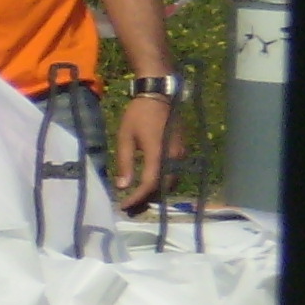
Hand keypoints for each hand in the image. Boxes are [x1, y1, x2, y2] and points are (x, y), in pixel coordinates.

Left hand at [111, 94, 185, 212]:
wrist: (158, 96)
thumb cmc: (138, 115)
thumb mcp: (125, 137)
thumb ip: (124, 163)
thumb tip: (122, 187)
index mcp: (158, 152)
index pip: (150, 183)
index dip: (137, 198)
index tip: (124, 206)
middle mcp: (174, 157)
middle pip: (163, 188)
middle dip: (146, 200)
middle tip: (130, 208)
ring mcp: (180, 155)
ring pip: (170, 183)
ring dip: (155, 194)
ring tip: (137, 200)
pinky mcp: (181, 152)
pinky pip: (173, 175)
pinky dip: (162, 184)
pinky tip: (149, 186)